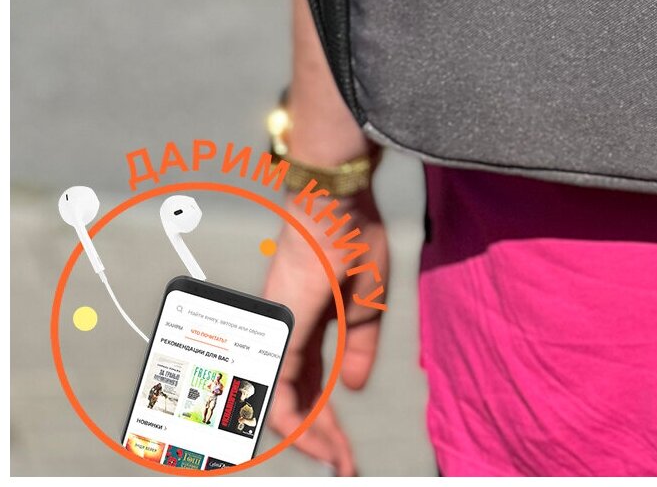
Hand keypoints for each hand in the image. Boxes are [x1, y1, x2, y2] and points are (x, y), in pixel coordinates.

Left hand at [264, 186, 388, 475]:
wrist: (336, 205)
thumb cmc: (354, 236)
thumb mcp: (368, 299)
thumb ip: (361, 344)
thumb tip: (354, 385)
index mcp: (312, 321)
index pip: (314, 380)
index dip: (329, 413)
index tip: (346, 444)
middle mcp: (290, 333)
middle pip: (303, 397)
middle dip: (324, 435)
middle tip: (345, 464)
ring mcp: (280, 336)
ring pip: (288, 403)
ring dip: (314, 437)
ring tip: (338, 460)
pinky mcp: (279, 337)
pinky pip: (280, 394)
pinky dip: (299, 424)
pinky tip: (318, 442)